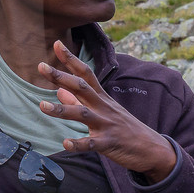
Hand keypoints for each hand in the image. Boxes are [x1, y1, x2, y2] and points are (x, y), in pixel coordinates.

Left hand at [38, 40, 177, 181]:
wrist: (152, 149)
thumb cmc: (125, 129)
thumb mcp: (104, 112)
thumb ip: (78, 102)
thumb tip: (58, 91)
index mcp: (101, 98)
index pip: (85, 73)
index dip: (71, 59)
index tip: (57, 44)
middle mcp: (103, 107)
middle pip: (81, 87)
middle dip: (61, 76)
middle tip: (41, 66)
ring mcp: (106, 124)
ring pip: (82, 114)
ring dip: (62, 110)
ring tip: (41, 106)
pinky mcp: (109, 143)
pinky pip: (91, 143)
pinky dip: (78, 143)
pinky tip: (65, 143)